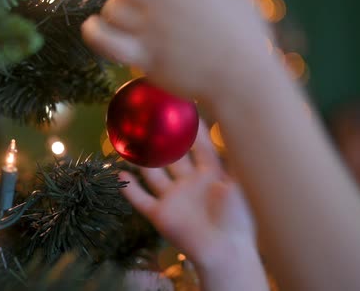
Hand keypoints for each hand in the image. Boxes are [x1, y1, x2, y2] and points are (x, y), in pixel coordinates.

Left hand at [82, 0, 274, 99]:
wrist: (243, 81)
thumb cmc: (246, 38)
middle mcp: (164, 3)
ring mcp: (152, 31)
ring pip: (111, 10)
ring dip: (112, 12)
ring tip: (124, 20)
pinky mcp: (145, 59)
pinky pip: (106, 41)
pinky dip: (94, 32)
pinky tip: (91, 27)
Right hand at [119, 122, 255, 270]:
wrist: (227, 252)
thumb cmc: (240, 218)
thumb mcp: (241, 182)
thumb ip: (233, 157)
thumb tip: (234, 126)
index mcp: (211, 175)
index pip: (199, 146)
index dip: (192, 128)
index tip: (183, 107)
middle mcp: (190, 183)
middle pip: (172, 156)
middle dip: (161, 139)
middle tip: (149, 118)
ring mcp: (174, 199)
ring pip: (152, 173)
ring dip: (141, 159)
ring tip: (127, 140)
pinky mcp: (160, 215)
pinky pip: (140, 199)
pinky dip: (129, 188)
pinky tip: (118, 173)